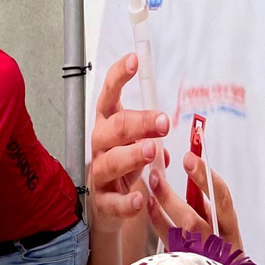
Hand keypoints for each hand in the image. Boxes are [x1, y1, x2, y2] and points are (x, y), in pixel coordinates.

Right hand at [89, 53, 171, 237]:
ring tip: (152, 150)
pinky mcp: (103, 202)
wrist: (110, 206)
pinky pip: (114, 201)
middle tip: (163, 121)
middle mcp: (101, 146)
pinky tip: (141, 199)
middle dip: (138, 122)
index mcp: (109, 125)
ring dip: (132, 155)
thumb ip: (150, 130)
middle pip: (115, 128)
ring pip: (112, 161)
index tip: (134, 59)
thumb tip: (163, 121)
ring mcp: (100, 173)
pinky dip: (127, 201)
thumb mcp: (138, 141)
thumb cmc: (124, 166)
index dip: (119, 77)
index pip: (109, 95)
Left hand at [144, 154, 243, 252]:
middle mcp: (217, 245)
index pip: (222, 200)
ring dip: (165, 204)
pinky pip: (169, 242)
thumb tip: (194, 174)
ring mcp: (200, 258)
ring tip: (153, 182)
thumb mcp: (221, 229)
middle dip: (174, 194)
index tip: (189, 157)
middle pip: (197, 217)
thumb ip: (209, 207)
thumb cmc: (220, 254)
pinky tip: (150, 206)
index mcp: (230, 231)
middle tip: (160, 170)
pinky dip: (159, 222)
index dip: (206, 177)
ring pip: (181, 230)